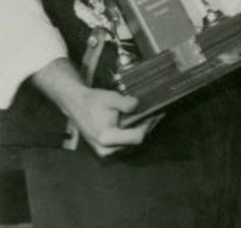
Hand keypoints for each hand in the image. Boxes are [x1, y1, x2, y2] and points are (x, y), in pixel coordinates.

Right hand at [33, 59, 154, 156]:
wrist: (76, 105)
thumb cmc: (93, 101)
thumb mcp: (111, 98)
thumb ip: (127, 103)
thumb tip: (140, 106)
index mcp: (106, 137)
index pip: (137, 137)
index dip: (148, 125)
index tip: (155, 113)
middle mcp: (106, 149)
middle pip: (135, 142)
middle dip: (146, 127)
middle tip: (155, 113)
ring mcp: (104, 151)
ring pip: (131, 144)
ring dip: (140, 130)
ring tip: (148, 116)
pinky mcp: (105, 150)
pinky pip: (124, 144)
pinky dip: (132, 133)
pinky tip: (137, 122)